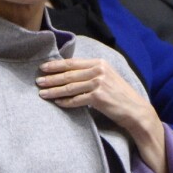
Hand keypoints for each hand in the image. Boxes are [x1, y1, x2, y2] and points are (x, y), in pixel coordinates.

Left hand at [37, 58, 166, 172]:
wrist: (135, 109)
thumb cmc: (119, 94)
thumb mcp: (107, 77)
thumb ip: (91, 72)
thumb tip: (69, 73)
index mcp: (100, 62)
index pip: (73, 63)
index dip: (56, 65)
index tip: (43, 67)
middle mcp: (99, 70)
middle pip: (69, 74)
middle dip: (51, 78)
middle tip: (38, 81)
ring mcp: (99, 83)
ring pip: (70, 87)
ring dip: (54, 91)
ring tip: (42, 93)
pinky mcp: (99, 97)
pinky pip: (77, 100)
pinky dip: (66, 102)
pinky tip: (57, 103)